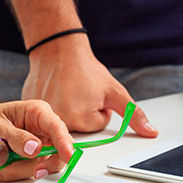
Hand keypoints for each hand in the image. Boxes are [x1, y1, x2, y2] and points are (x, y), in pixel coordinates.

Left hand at [0, 99, 74, 181]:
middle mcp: (41, 129)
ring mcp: (36, 144)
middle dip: (40, 164)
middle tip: (33, 172)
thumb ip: (16, 137)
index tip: (67, 156)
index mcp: (37, 113)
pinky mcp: (28, 157)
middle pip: (56, 152)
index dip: (65, 143)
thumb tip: (35, 148)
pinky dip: (12, 172)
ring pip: (40, 165)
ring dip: (17, 170)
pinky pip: (27, 170)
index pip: (57, 128)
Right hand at [23, 33, 157, 136]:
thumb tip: (151, 132)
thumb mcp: (114, 91)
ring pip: (64, 121)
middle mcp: (58, 122)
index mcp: (80, 120)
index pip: (97, 127)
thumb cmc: (86, 69)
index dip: (98, 109)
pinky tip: (53, 90)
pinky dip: (52, 104)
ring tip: (66, 91)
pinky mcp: (30, 109)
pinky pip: (46, 115)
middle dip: (83, 112)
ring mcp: (41, 116)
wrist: (58, 50)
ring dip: (68, 109)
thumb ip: (133, 115)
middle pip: (80, 128)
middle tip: (79, 92)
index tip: (91, 95)